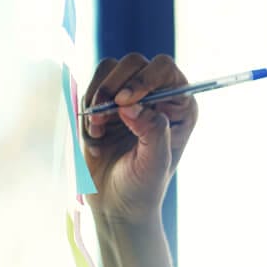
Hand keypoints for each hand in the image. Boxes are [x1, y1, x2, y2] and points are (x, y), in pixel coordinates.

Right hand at [79, 53, 198, 226]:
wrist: (115, 204)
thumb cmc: (142, 188)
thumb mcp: (153, 164)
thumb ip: (151, 131)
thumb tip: (131, 104)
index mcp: (180, 107)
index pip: (166, 70)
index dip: (144, 78)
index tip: (124, 102)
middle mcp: (157, 96)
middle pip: (134, 62)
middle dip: (115, 85)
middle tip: (104, 113)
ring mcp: (129, 98)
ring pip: (109, 70)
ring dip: (98, 97)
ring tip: (98, 129)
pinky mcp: (104, 104)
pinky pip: (91, 87)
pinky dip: (86, 107)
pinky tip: (94, 133)